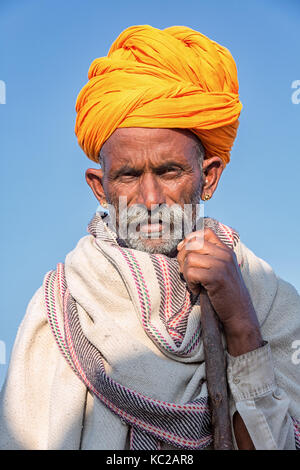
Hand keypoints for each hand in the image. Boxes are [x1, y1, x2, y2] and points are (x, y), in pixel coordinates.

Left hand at [177, 228, 262, 352]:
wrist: (239, 313)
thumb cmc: (225, 293)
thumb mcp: (221, 269)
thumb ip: (209, 256)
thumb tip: (182, 247)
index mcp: (226, 250)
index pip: (205, 232)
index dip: (190, 239)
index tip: (183, 250)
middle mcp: (225, 254)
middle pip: (193, 244)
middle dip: (182, 257)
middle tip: (186, 272)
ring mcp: (222, 265)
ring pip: (189, 258)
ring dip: (186, 273)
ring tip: (194, 283)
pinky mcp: (216, 277)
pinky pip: (191, 272)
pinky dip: (190, 283)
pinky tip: (197, 290)